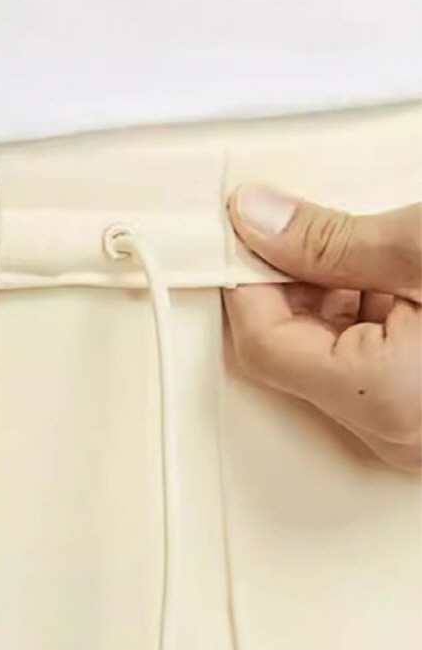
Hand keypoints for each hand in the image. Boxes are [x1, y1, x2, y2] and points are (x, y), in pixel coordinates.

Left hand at [223, 186, 420, 471]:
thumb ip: (331, 240)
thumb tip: (256, 219)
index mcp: (380, 397)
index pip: (262, 343)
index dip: (246, 282)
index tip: (244, 237)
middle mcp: (391, 430)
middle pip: (291, 350)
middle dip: (291, 285)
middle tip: (310, 234)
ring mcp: (410, 430)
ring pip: (327, 356)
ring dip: (331, 298)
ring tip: (373, 255)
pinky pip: (365, 367)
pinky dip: (364, 318)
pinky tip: (388, 281)